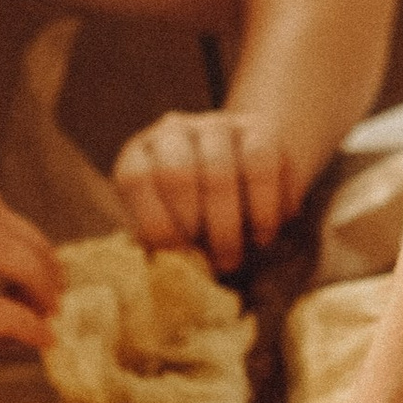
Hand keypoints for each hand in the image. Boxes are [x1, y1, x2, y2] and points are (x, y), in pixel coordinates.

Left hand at [112, 108, 300, 271]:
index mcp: (140, 153)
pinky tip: (265, 233)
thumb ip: (166, 245)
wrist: (239, 173)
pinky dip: (266, 206)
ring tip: (236, 256)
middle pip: (178, 173)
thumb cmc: (194, 214)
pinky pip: (263, 164)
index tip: (177, 254)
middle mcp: (173, 130)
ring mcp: (216, 124)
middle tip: (213, 262)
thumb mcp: (170, 225)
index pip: (137, 178)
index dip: (155, 221)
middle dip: (196, 226)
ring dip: (230, 223)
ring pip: (221, 169)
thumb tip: (168, 278)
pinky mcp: (258, 127)